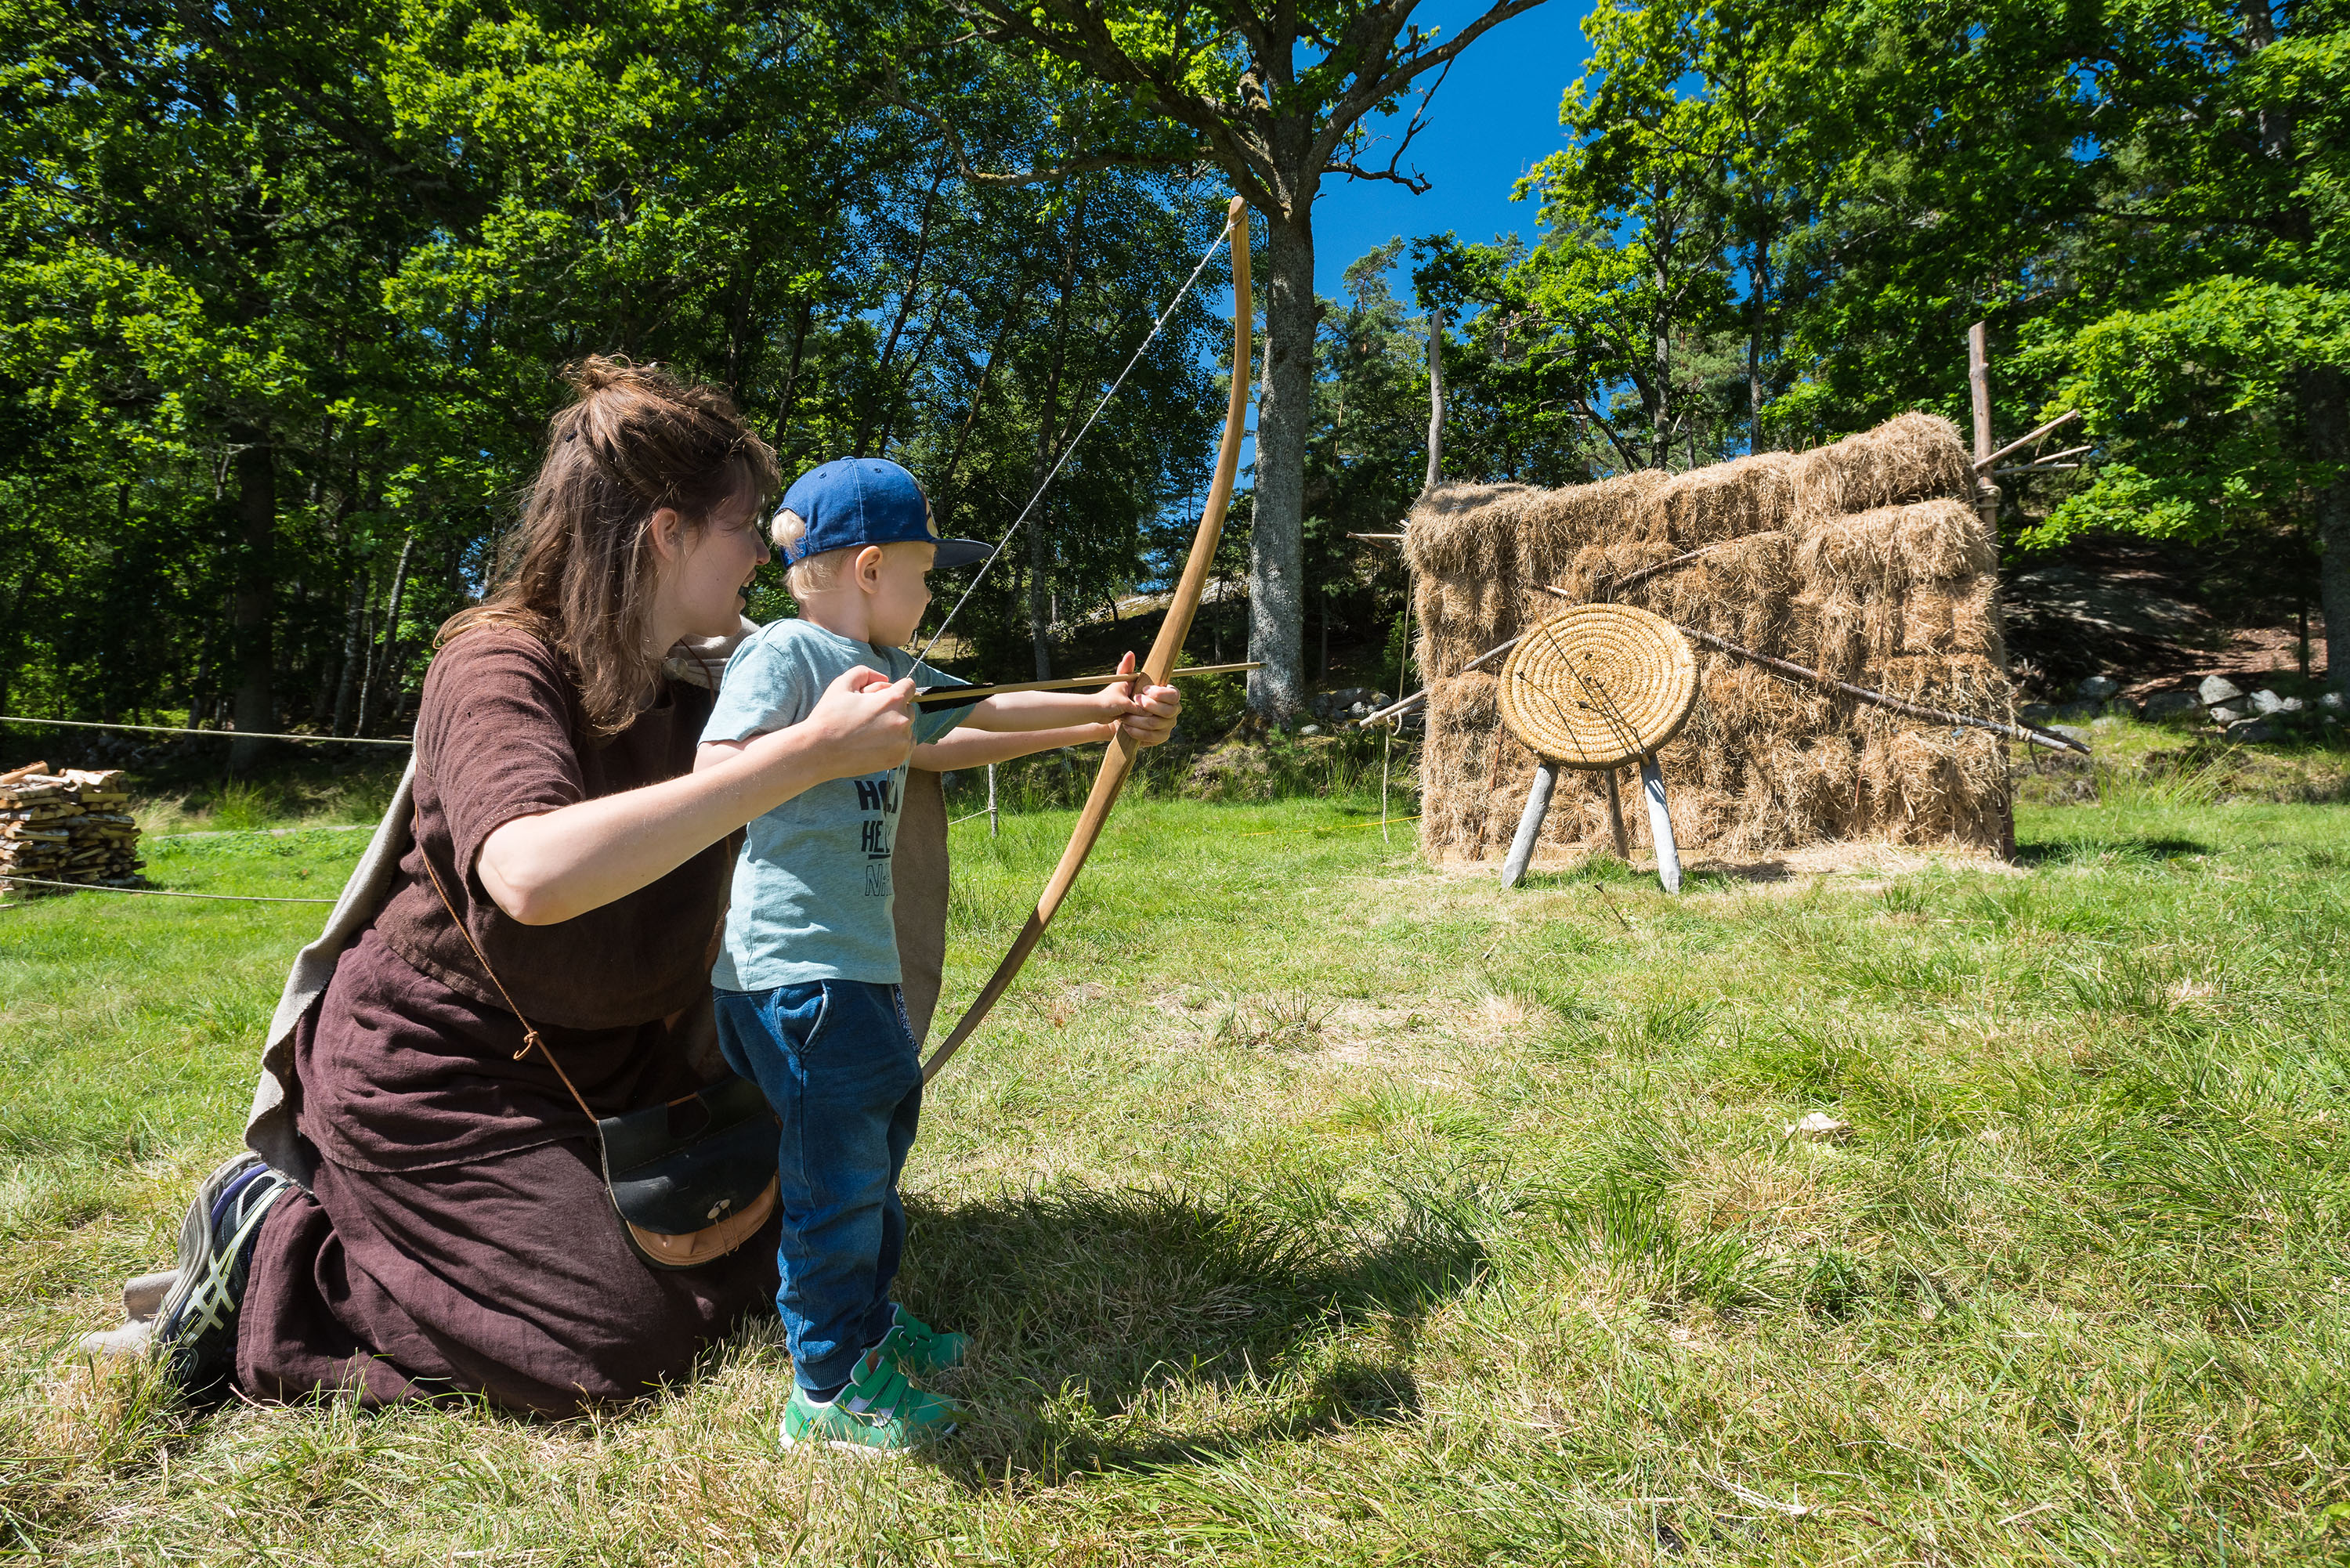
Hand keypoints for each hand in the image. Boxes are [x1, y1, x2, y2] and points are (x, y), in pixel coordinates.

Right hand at [775, 664, 915, 777]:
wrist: (820, 751)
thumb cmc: (830, 716)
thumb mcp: (843, 683)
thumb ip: (865, 672)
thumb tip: (885, 679)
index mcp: (892, 700)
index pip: (910, 686)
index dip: (898, 687)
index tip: (886, 694)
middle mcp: (902, 720)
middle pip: (909, 707)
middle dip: (895, 707)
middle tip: (871, 714)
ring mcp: (902, 741)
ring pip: (908, 727)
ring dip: (896, 725)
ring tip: (871, 730)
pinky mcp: (898, 758)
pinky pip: (906, 744)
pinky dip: (896, 742)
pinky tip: (876, 741)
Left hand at [1095, 650, 1180, 747]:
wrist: (1116, 719)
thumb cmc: (1124, 697)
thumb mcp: (1124, 682)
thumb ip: (1127, 669)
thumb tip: (1130, 654)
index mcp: (1168, 695)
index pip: (1175, 694)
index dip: (1160, 693)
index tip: (1143, 690)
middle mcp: (1172, 710)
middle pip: (1169, 710)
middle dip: (1149, 706)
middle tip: (1134, 702)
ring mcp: (1168, 725)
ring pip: (1156, 723)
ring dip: (1138, 719)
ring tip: (1124, 716)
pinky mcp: (1160, 737)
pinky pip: (1153, 736)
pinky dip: (1138, 732)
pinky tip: (1127, 728)